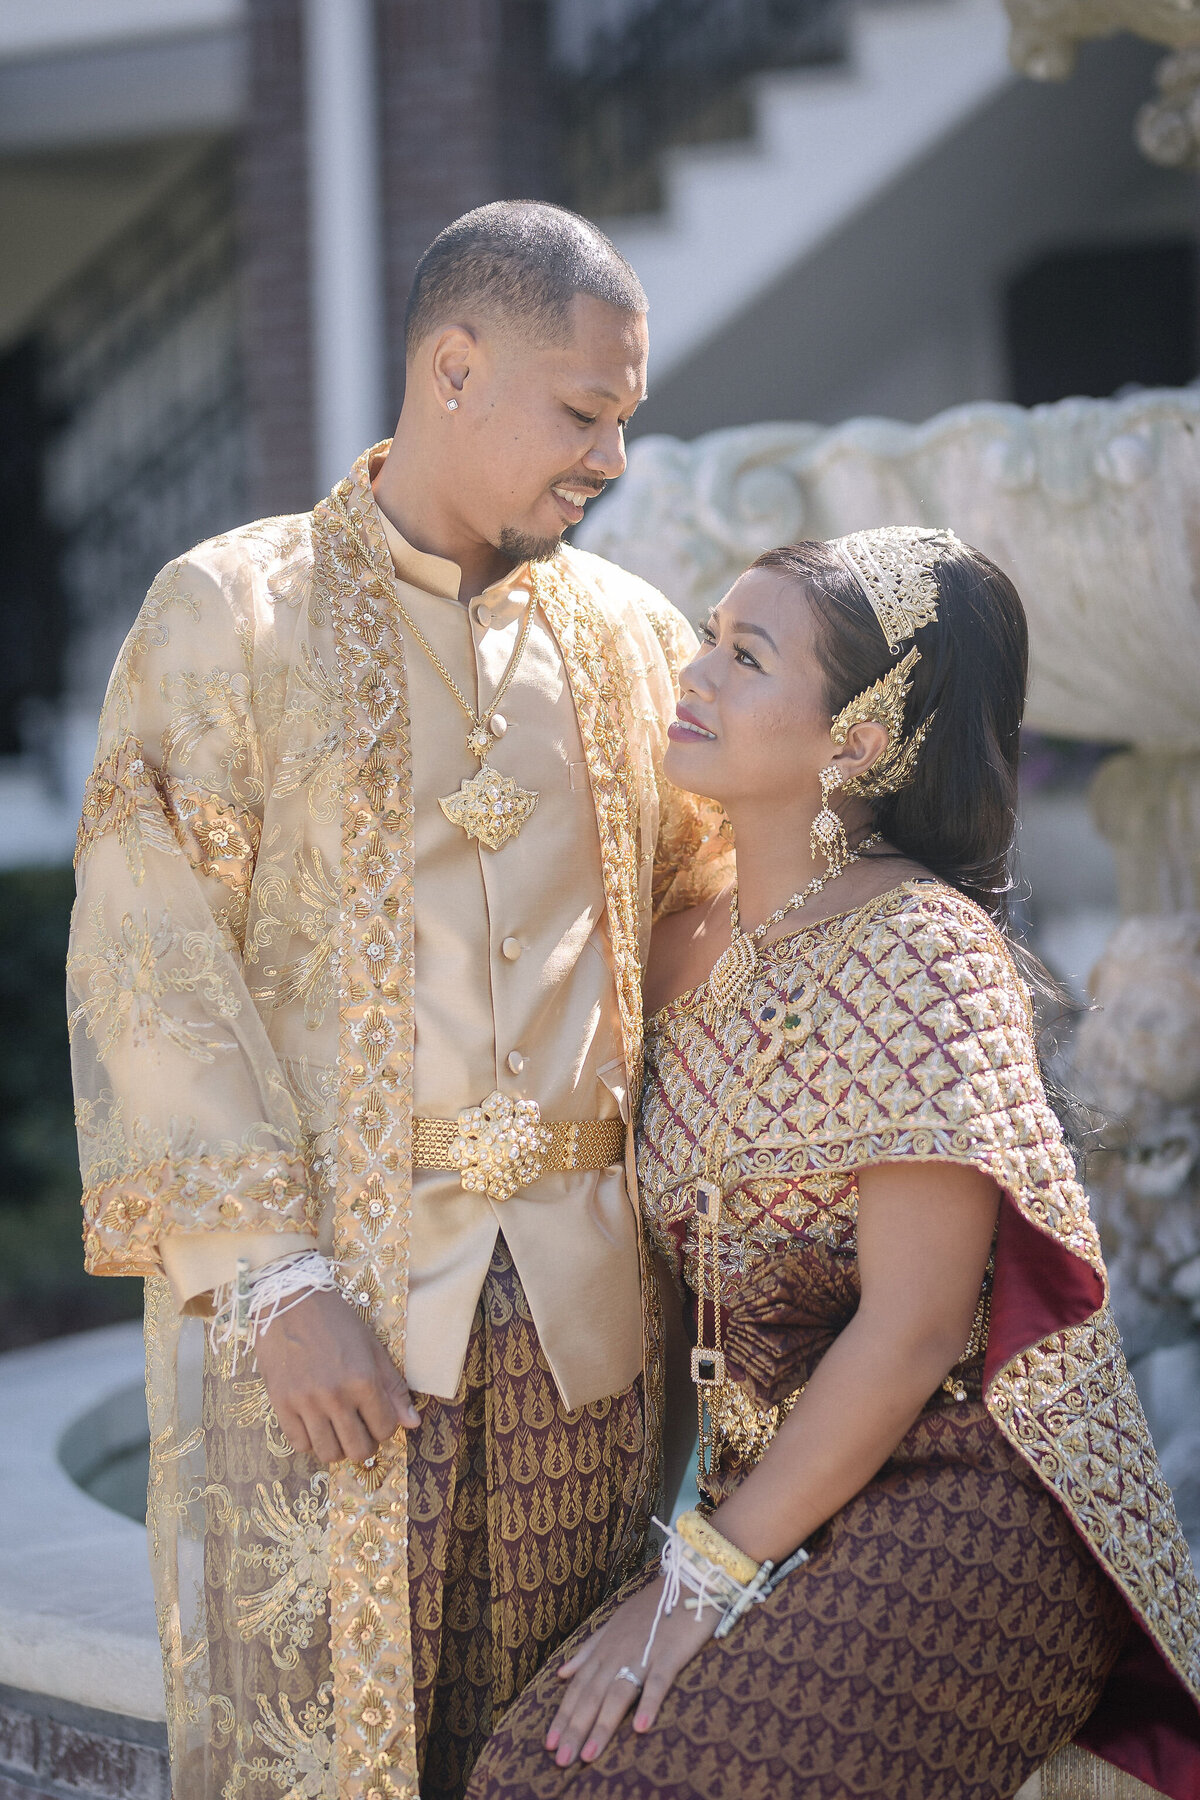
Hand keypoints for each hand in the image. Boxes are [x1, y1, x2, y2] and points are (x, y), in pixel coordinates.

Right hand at [252, 1286, 419, 1461]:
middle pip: (358, 1449)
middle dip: (364, 1444)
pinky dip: (309, 1441)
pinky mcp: (280, 1403)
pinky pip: (298, 1444)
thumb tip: (413, 1423)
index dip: (385, 1427)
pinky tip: (313, 1424)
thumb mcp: (371, 1347)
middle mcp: (335, 1396)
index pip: (385, 1428)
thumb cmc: (336, 1320)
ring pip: (328, 1454)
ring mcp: (305, 1402)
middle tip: (358, 1429)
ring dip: (337, 1446)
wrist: (289, 1300)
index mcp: (363, 1380)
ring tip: (336, 1429)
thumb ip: (393, 1387)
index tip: (377, 1418)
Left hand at [545, 1575, 716, 1766]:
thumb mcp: (615, 1623)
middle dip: (575, 1728)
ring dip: (603, 1724)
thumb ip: (589, 1649)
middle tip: (561, 1760)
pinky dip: (649, 1702)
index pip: (578, 1686)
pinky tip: (641, 1727)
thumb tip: (562, 1672)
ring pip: (618, 1693)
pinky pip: (658, 1681)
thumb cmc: (652, 1606)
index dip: (563, 1715)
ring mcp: (643, 1653)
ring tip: (589, 1754)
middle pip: (592, 1695)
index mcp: (605, 1647)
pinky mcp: (670, 1654)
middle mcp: (618, 1652)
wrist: (688, 1581)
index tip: (549, 1743)